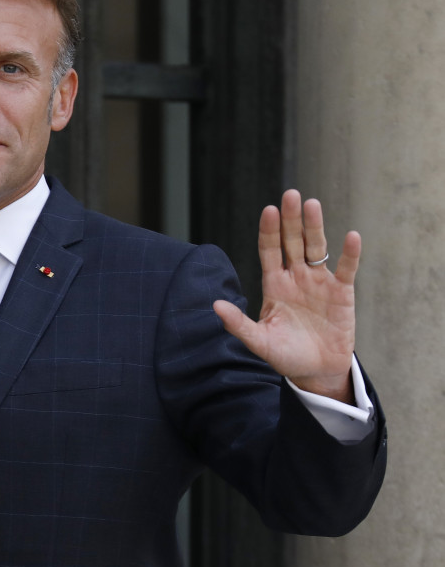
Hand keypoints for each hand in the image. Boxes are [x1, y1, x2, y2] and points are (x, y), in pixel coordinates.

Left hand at [213, 189, 359, 402]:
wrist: (316, 371)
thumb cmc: (285, 355)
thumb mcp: (259, 341)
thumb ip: (238, 324)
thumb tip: (215, 306)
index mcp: (274, 284)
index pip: (269, 251)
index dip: (269, 231)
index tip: (268, 210)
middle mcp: (295, 277)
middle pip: (292, 242)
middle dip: (291, 219)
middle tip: (290, 195)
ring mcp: (319, 282)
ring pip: (316, 248)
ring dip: (315, 227)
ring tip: (312, 204)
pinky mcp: (342, 293)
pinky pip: (346, 269)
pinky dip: (349, 254)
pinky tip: (351, 236)